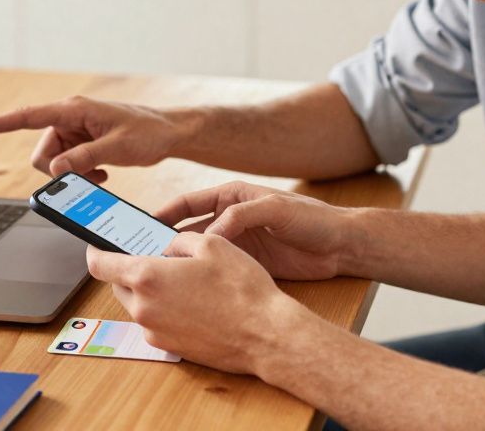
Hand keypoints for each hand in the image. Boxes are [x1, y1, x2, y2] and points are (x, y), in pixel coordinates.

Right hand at [0, 96, 183, 182]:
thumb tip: (57, 169)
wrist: (169, 133)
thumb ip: (85, 158)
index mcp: (74, 110)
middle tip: (91, 174)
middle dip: (59, 170)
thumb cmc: (147, 133)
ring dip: (73, 173)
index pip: (27, 117)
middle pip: (42, 152)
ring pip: (54, 161)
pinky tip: (102, 171)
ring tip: (102, 171)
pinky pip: (67, 164)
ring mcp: (75, 130)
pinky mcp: (82, 142)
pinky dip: (81, 173)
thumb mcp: (117, 148)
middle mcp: (70, 117)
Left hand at [85, 233, 306, 374]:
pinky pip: (156, 322)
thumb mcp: (211, 244)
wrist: (266, 335)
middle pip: (118, 285)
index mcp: (147, 276)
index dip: (95, 251)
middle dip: (129, 269)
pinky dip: (165, 309)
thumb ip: (177, 241)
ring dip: (149, 290)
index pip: (100, 264)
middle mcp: (144, 307)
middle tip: (152, 257)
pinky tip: (193, 302)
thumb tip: (164, 246)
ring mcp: (155, 331)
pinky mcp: (169, 347)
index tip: (96, 244)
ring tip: (181, 279)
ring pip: (138, 304)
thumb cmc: (241, 288)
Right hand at [155, 181, 351, 280]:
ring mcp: (237, 243)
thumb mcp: (275, 209)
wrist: (343, 246)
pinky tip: (187, 287)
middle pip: (188, 229)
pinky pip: (217, 270)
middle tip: (142, 253)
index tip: (142, 225)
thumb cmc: (313, 218)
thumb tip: (209, 235)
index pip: (189, 202)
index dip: (165, 213)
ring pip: (199, 253)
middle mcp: (230, 219)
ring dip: (180, 261)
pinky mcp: (247, 265)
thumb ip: (241, 215)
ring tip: (158, 273)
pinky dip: (201, 277)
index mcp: (232, 196)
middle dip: (165, 239)